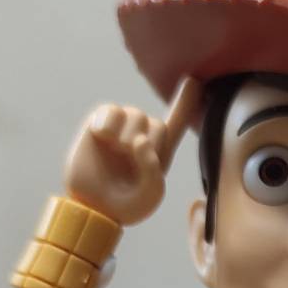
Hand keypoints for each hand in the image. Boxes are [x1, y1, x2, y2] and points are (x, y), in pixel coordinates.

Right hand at [64, 78, 202, 224]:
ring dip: (127, 138)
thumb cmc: (125, 206)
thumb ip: (153, 170)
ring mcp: (120, 129)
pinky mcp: (98, 124)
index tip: (194, 80)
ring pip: (135, 115)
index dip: (185, 102)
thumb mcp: (150, 194)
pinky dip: (109, 123)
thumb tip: (139, 140)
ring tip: (115, 154)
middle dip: (147, 146)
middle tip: (130, 164)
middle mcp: (140, 136)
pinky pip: (110, 111)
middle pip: (156, 124)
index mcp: (158, 152)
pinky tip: (103, 137)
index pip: (176, 123)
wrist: (94, 208)